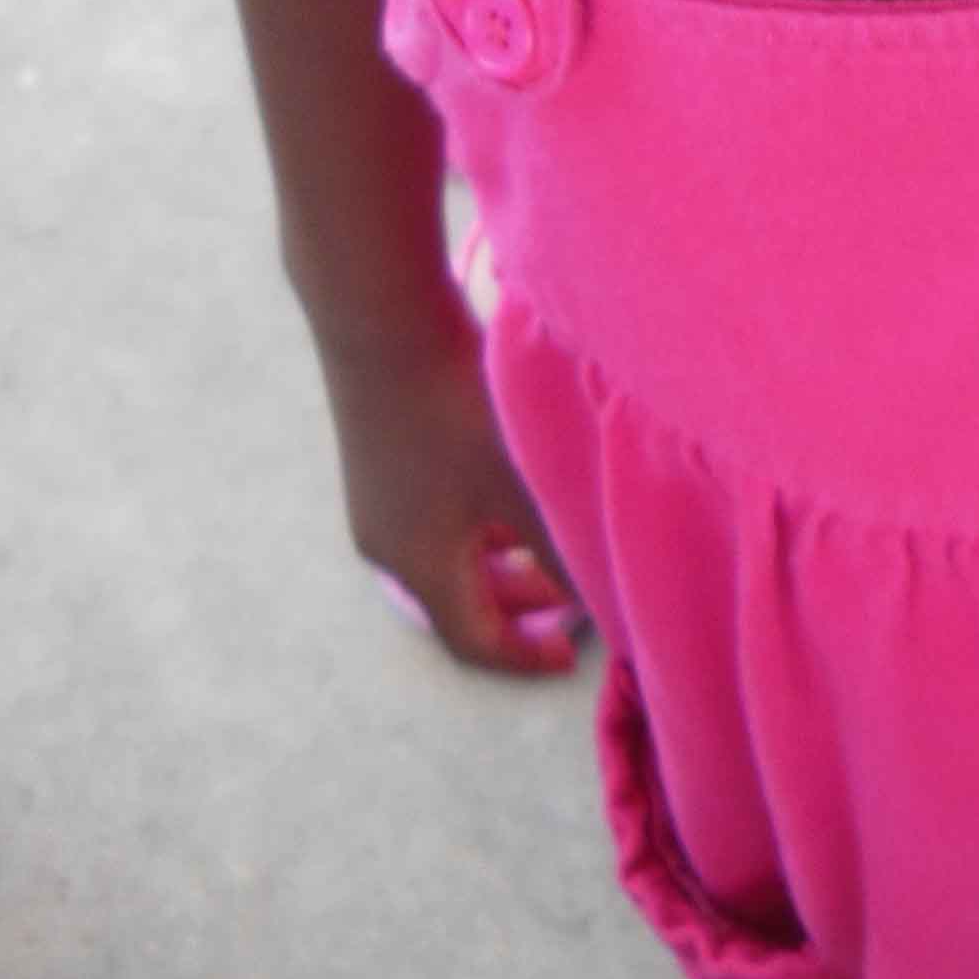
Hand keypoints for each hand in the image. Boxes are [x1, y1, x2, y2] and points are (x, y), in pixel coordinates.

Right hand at [330, 344, 584, 679]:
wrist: (381, 320)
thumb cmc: (457, 410)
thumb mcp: (521, 488)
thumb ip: (563, 552)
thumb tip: (603, 604)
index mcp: (422, 565)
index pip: (474, 640)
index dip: (525, 657)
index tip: (570, 658)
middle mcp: (387, 544)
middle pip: (459, 599)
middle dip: (518, 606)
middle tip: (569, 593)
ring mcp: (375, 500)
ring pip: (446, 555)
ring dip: (499, 559)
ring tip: (547, 538)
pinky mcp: (375, 459)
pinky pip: (432, 518)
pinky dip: (475, 525)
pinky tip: (507, 486)